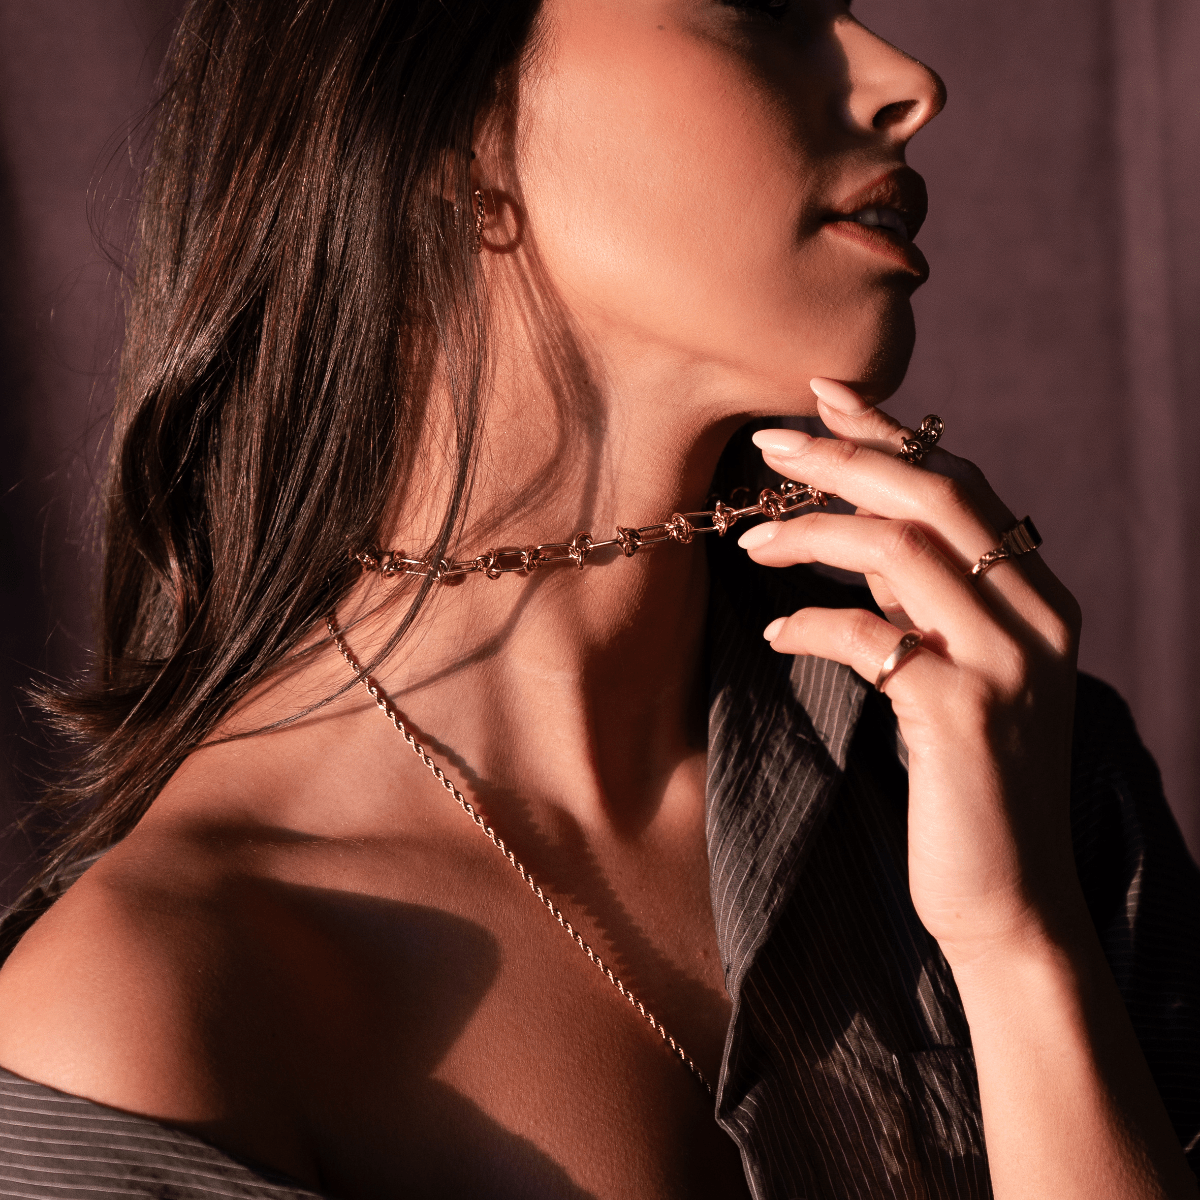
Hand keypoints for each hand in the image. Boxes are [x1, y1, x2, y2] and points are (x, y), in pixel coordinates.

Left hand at [738, 378, 1084, 963]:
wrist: (1009, 903)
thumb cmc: (966, 787)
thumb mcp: (955, 671)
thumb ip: (927, 601)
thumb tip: (861, 529)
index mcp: (1037, 599)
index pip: (961, 486)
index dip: (890, 435)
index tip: (824, 394)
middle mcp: (1036, 617)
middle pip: (936, 494)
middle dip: (845, 455)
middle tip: (768, 440)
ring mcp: (1006, 663)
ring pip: (905, 547)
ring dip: (814, 531)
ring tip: (750, 541)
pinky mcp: (963, 714)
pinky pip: (871, 636)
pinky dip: (812, 622)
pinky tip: (775, 632)